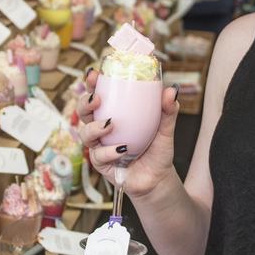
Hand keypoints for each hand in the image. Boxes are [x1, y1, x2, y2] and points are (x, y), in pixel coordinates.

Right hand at [75, 69, 181, 199]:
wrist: (158, 180)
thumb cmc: (158, 151)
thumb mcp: (165, 129)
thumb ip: (168, 111)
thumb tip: (171, 90)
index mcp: (114, 115)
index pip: (98, 95)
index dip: (91, 84)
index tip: (93, 74)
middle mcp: (102, 129)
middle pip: (83, 112)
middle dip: (84, 103)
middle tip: (96, 99)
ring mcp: (99, 146)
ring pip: (85, 134)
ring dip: (94, 127)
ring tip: (109, 125)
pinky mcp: (101, 164)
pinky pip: (98, 155)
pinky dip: (109, 151)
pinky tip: (121, 149)